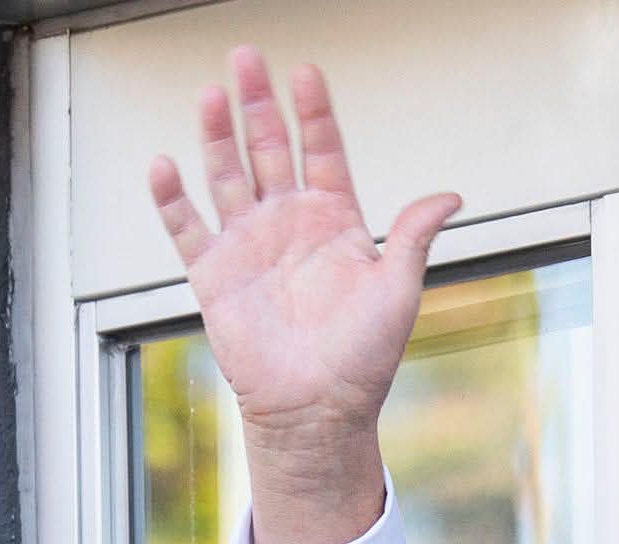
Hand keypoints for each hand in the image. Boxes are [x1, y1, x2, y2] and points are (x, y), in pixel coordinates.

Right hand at [149, 46, 460, 543]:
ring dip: (217, 135)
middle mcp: (289, 225)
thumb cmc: (364, 359)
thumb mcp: (399, 291)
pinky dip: (173, 198)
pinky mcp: (214, 275)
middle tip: (246, 58)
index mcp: (335, 224)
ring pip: (226, 174)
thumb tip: (452, 196)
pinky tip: (167, 164)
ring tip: (211, 94)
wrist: (319, 410)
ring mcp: (249, 245)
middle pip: (268, 149)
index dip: (314, 114)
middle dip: (257, 104)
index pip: (323, 152)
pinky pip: (186, 227)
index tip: (306, 74)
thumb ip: (414, 236)